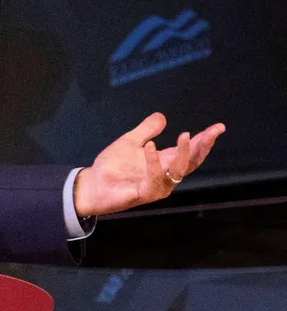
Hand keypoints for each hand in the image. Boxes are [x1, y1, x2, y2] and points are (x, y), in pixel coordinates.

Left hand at [73, 112, 224, 217]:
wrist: (91, 183)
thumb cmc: (112, 166)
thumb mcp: (130, 142)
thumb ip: (146, 130)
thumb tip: (163, 117)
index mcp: (164, 163)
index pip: (191, 152)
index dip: (205, 140)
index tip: (218, 127)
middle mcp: (165, 176)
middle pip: (192, 162)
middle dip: (203, 147)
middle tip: (212, 132)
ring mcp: (157, 186)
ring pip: (178, 171)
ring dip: (184, 153)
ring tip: (186, 135)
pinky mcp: (144, 193)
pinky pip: (154, 179)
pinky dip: (154, 163)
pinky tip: (150, 146)